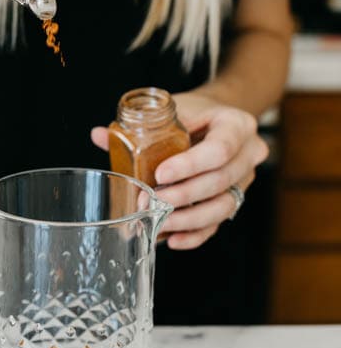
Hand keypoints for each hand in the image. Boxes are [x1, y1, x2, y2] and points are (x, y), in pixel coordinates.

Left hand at [91, 91, 268, 249]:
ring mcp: (244, 180)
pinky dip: (195, 234)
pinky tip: (172, 239)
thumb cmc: (194, 113)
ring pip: (223, 207)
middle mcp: (249, 154)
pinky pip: (218, 223)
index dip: (190, 165)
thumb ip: (142, 124)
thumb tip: (99, 135)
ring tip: (158, 222)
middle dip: (182, 195)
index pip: (220, 148)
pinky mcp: (234, 200)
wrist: (214, 119)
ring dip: (188, 219)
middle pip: (221, 181)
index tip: (160, 174)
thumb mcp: (175, 109)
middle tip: (149, 201)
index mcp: (237, 125)